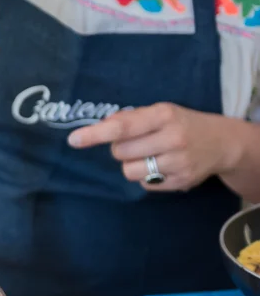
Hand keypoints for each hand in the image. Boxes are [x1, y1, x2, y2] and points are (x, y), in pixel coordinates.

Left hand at [67, 103, 233, 191]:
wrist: (221, 142)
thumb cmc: (182, 123)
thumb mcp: (160, 111)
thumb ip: (130, 118)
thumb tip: (99, 126)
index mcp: (163, 115)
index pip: (122, 127)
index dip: (96, 134)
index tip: (74, 140)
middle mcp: (172, 138)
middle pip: (120, 152)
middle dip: (120, 148)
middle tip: (137, 143)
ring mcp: (178, 162)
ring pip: (129, 171)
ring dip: (131, 164)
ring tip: (149, 155)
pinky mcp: (181, 181)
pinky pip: (144, 184)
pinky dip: (146, 176)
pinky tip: (161, 166)